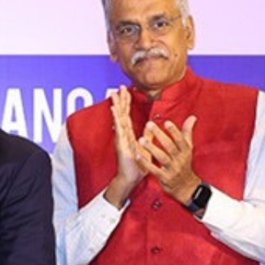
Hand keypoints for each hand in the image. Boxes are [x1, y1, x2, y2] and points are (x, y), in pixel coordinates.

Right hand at [102, 87, 145, 207]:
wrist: (131, 177)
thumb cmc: (137, 165)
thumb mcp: (147, 147)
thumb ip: (149, 135)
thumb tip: (150, 124)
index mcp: (129, 134)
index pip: (127, 115)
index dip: (127, 103)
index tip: (126, 91)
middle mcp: (123, 134)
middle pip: (121, 113)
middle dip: (121, 99)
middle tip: (120, 87)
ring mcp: (120, 138)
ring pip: (118, 118)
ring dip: (116, 105)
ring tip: (114, 94)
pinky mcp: (120, 143)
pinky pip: (118, 128)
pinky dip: (115, 118)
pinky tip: (114, 109)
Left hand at [136, 115, 200, 203]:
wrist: (186, 187)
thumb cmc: (184, 164)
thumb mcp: (188, 149)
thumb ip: (187, 132)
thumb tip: (192, 117)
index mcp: (185, 151)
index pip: (180, 140)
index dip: (174, 131)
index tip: (166, 122)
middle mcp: (180, 160)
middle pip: (170, 146)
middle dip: (159, 135)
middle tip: (149, 124)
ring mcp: (172, 170)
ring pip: (162, 157)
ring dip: (151, 148)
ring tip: (141, 139)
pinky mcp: (164, 178)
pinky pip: (154, 170)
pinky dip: (146, 163)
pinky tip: (138, 155)